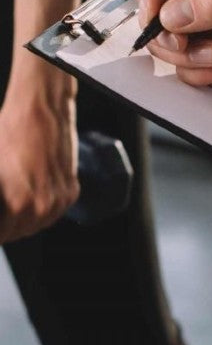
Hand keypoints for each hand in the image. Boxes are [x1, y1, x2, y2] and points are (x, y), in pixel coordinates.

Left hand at [0, 65, 78, 242]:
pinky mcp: (71, 191)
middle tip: (0, 210)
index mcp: (18, 205)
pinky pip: (53, 212)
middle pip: (17, 233)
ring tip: (10, 206)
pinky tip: (28, 196)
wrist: (41, 111)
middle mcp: (42, 208)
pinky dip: (40, 208)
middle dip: (5, 225)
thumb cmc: (8, 132)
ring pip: (36, 225)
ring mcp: (59, 200)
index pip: (1, 233)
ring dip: (22, 220)